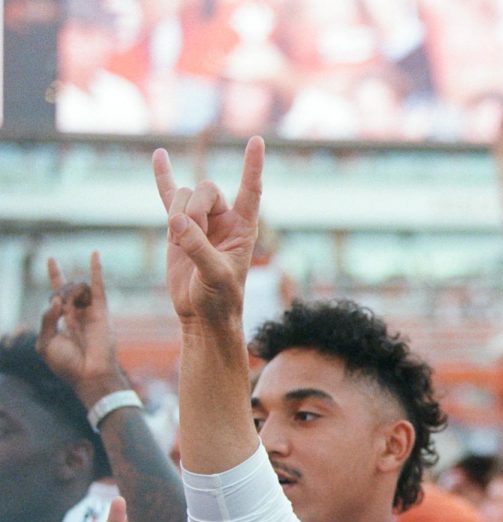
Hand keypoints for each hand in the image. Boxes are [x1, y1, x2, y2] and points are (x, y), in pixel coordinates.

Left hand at [35, 253, 126, 405]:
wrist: (89, 375)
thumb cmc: (66, 364)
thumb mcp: (45, 342)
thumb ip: (46, 319)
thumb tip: (56, 300)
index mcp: (61, 321)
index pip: (56, 293)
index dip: (54, 276)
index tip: (51, 258)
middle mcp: (76, 313)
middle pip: (64, 289)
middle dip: (60, 293)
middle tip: (62, 311)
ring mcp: (89, 312)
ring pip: (76, 288)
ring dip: (69, 294)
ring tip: (70, 310)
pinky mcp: (101, 312)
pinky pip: (98, 287)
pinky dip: (96, 270)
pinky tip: (94, 253)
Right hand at [153, 137, 263, 328]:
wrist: (201, 313)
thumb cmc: (219, 298)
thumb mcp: (215, 275)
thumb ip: (198, 247)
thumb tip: (176, 221)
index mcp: (244, 227)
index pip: (251, 190)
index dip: (253, 166)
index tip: (256, 141)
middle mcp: (224, 219)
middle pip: (205, 189)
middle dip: (193, 209)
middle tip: (190, 238)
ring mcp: (200, 221)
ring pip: (182, 196)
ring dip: (176, 217)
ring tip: (181, 245)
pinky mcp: (178, 227)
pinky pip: (168, 196)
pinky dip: (163, 177)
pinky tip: (159, 155)